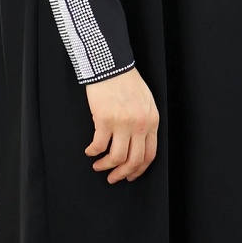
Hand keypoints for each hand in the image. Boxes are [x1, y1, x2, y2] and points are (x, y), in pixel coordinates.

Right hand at [84, 67, 159, 183]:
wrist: (111, 65)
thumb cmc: (126, 81)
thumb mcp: (146, 102)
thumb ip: (145, 122)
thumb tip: (138, 142)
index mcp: (152, 121)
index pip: (149, 154)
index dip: (139, 170)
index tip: (130, 175)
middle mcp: (140, 125)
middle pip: (133, 160)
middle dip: (122, 174)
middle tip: (112, 178)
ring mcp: (122, 123)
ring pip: (116, 157)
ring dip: (105, 166)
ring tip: (98, 166)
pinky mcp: (104, 119)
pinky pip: (99, 145)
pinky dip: (93, 152)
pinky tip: (89, 151)